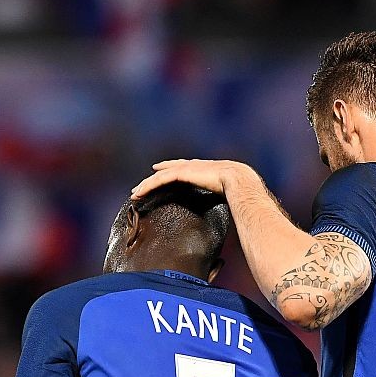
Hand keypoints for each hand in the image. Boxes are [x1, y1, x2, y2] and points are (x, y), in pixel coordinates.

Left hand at [131, 159, 258, 197]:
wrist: (240, 181)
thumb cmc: (240, 190)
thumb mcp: (229, 193)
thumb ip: (225, 198)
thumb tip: (233, 211)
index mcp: (205, 169)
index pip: (183, 168)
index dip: (170, 169)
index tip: (160, 172)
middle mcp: (194, 165)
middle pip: (168, 170)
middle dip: (154, 178)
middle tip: (142, 187)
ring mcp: (188, 168)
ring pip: (161, 176)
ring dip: (147, 185)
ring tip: (135, 193)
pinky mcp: (182, 173)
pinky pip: (160, 180)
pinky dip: (148, 186)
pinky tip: (139, 193)